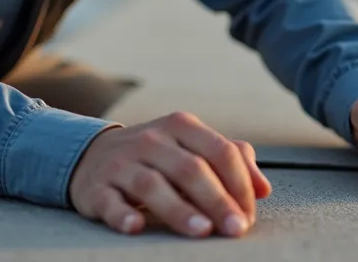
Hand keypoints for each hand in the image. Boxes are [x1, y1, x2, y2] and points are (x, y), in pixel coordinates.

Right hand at [68, 112, 272, 237]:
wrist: (94, 155)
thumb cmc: (158, 156)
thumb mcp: (192, 147)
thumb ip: (231, 160)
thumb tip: (263, 189)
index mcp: (181, 126)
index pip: (220, 152)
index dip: (239, 184)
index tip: (249, 215)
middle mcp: (151, 140)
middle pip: (191, 169)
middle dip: (218, 201)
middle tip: (236, 229)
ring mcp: (122, 163)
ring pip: (153, 184)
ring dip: (179, 209)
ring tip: (202, 231)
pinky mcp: (97, 188)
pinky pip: (110, 201)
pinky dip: (122, 214)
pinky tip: (136, 227)